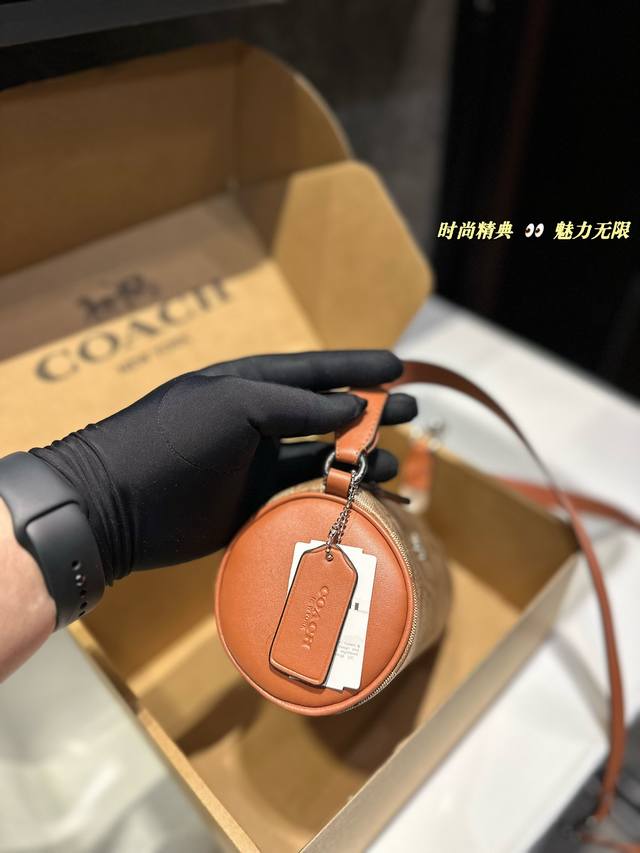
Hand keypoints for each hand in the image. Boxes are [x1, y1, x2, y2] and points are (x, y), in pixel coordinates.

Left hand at [31, 351, 415, 584]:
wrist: (115, 506)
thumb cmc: (171, 441)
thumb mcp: (235, 406)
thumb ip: (296, 406)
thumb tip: (350, 410)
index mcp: (248, 385)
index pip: (314, 372)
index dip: (357, 369)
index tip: (398, 368)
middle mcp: (255, 422)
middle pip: (325, 414)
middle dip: (368, 413)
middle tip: (411, 412)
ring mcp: (253, 466)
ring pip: (319, 458)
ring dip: (357, 460)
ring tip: (394, 465)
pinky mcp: (250, 506)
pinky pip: (301, 495)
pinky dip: (333, 495)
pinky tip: (361, 498)